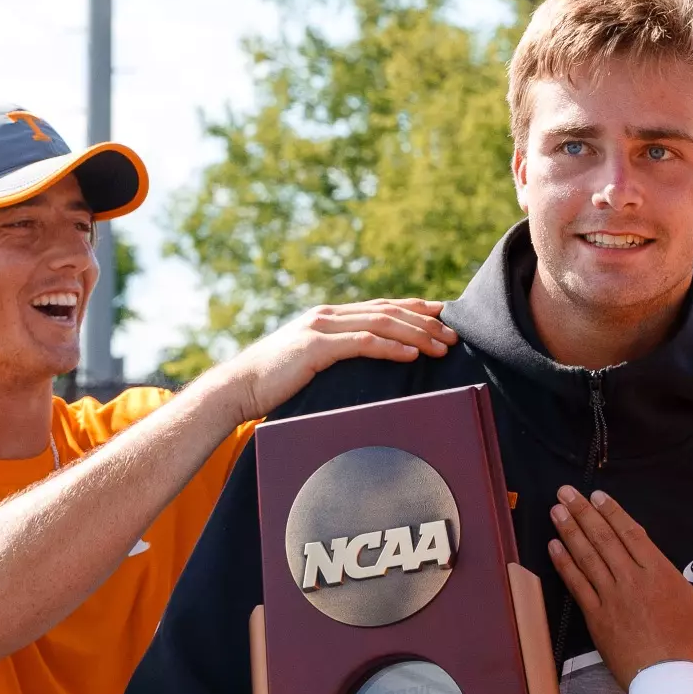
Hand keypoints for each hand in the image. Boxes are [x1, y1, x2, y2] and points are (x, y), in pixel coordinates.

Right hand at [215, 299, 458, 422]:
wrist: (239, 387)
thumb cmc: (275, 383)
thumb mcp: (311, 365)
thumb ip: (335, 357)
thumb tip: (363, 368)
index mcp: (329, 317)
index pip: (381, 306)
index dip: (414, 307)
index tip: (442, 313)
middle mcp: (328, 315)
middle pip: (388, 311)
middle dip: (425, 322)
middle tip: (453, 335)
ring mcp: (321, 327)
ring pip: (380, 323)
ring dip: (416, 334)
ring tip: (441, 346)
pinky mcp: (315, 346)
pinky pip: (362, 343)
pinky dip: (390, 347)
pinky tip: (411, 355)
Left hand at [547, 486, 692, 687]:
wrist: (670, 682)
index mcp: (660, 573)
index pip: (631, 533)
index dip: (612, 512)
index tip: (597, 495)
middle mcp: (632, 579)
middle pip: (603, 538)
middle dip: (583, 512)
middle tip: (565, 491)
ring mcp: (611, 598)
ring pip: (587, 557)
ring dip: (569, 531)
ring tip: (556, 510)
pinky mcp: (597, 618)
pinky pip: (577, 585)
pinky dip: (563, 564)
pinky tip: (553, 547)